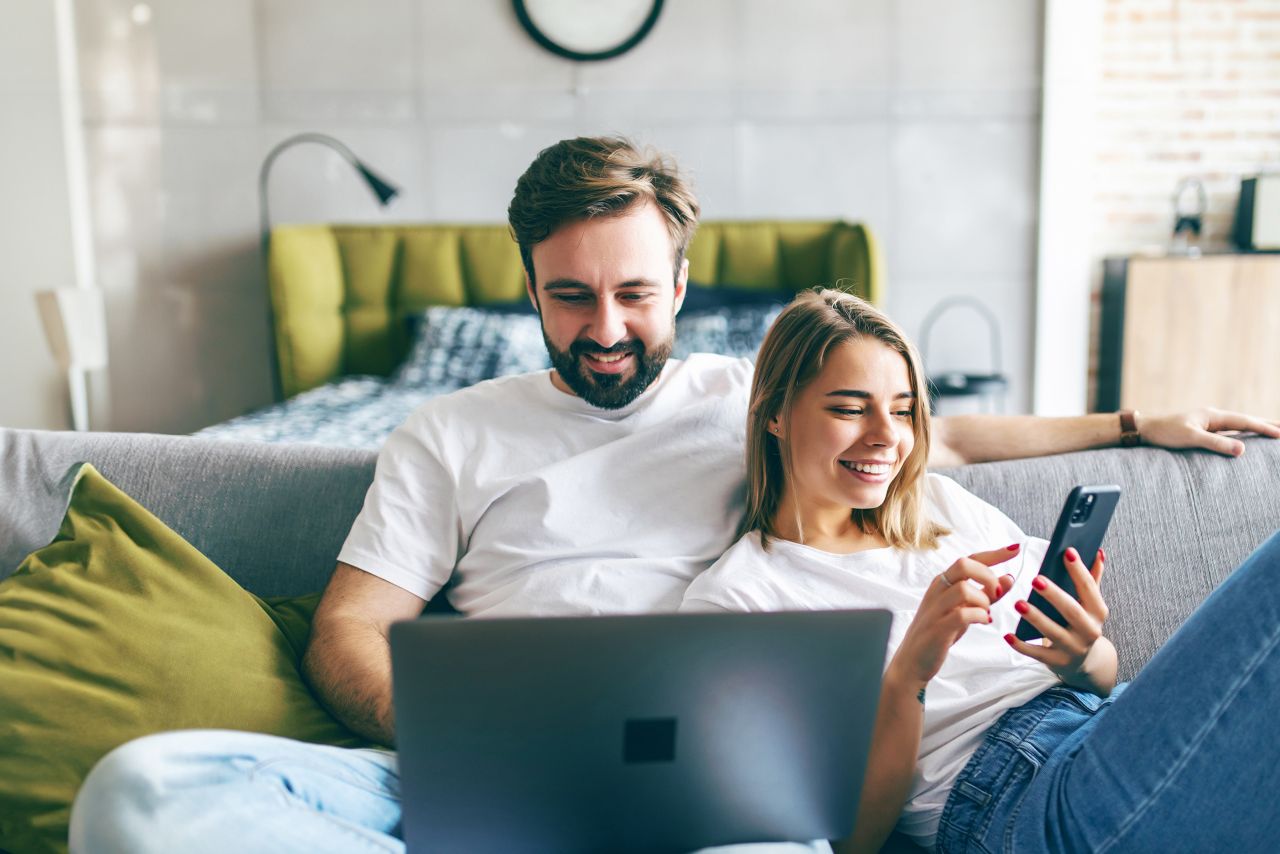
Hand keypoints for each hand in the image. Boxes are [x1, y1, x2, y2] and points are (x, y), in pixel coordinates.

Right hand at [889, 546, 1018, 688]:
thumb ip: (986, 594)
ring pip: (964, 589)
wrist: (913, 660)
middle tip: (997, 593)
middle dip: (987, 576)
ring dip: (983, 600)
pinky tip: (982, 622)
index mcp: (944, 582)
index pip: (970, 559)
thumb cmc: (940, 632)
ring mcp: (936, 608)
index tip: (1016, 549)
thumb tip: (1008, 578)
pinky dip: (978, 616)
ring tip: (986, 613)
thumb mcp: (965, 610)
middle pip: (963, 564)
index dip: (994, 554)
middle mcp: (938, 590)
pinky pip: (962, 614)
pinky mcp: (937, 628)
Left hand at [1005, 547, 1115, 694]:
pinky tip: (1007, 636)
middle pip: (1072, 611)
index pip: (1089, 588)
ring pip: (1053, 633)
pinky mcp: (1058, 661)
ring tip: (1018, 603)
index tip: (1067, 551)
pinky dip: (1022, 646)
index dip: (1079, 570)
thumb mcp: (1090, 604)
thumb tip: (1098, 552)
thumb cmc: (1081, 622)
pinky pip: (1037, 654)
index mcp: (1097, 612)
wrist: (1085, 662)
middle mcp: (1089, 631)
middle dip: (1054, 595)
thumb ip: (1092, 579)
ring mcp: (1073, 648)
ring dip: (1036, 618)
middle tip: (1035, 579)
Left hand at [1138, 408, 1279, 456]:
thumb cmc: (1164, 432)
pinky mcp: (1203, 429)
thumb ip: (1216, 444)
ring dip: (1256, 427)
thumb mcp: (1191, 438)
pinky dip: (1242, 432)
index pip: (1244, 421)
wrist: (1145, 429)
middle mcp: (1213, 416)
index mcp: (1213, 416)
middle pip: (1245, 419)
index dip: (1264, 427)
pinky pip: (1229, 430)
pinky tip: (1246, 437)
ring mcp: (1208, 422)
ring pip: (1239, 424)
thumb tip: (1242, 450)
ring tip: (1273, 430)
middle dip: (1266, 423)